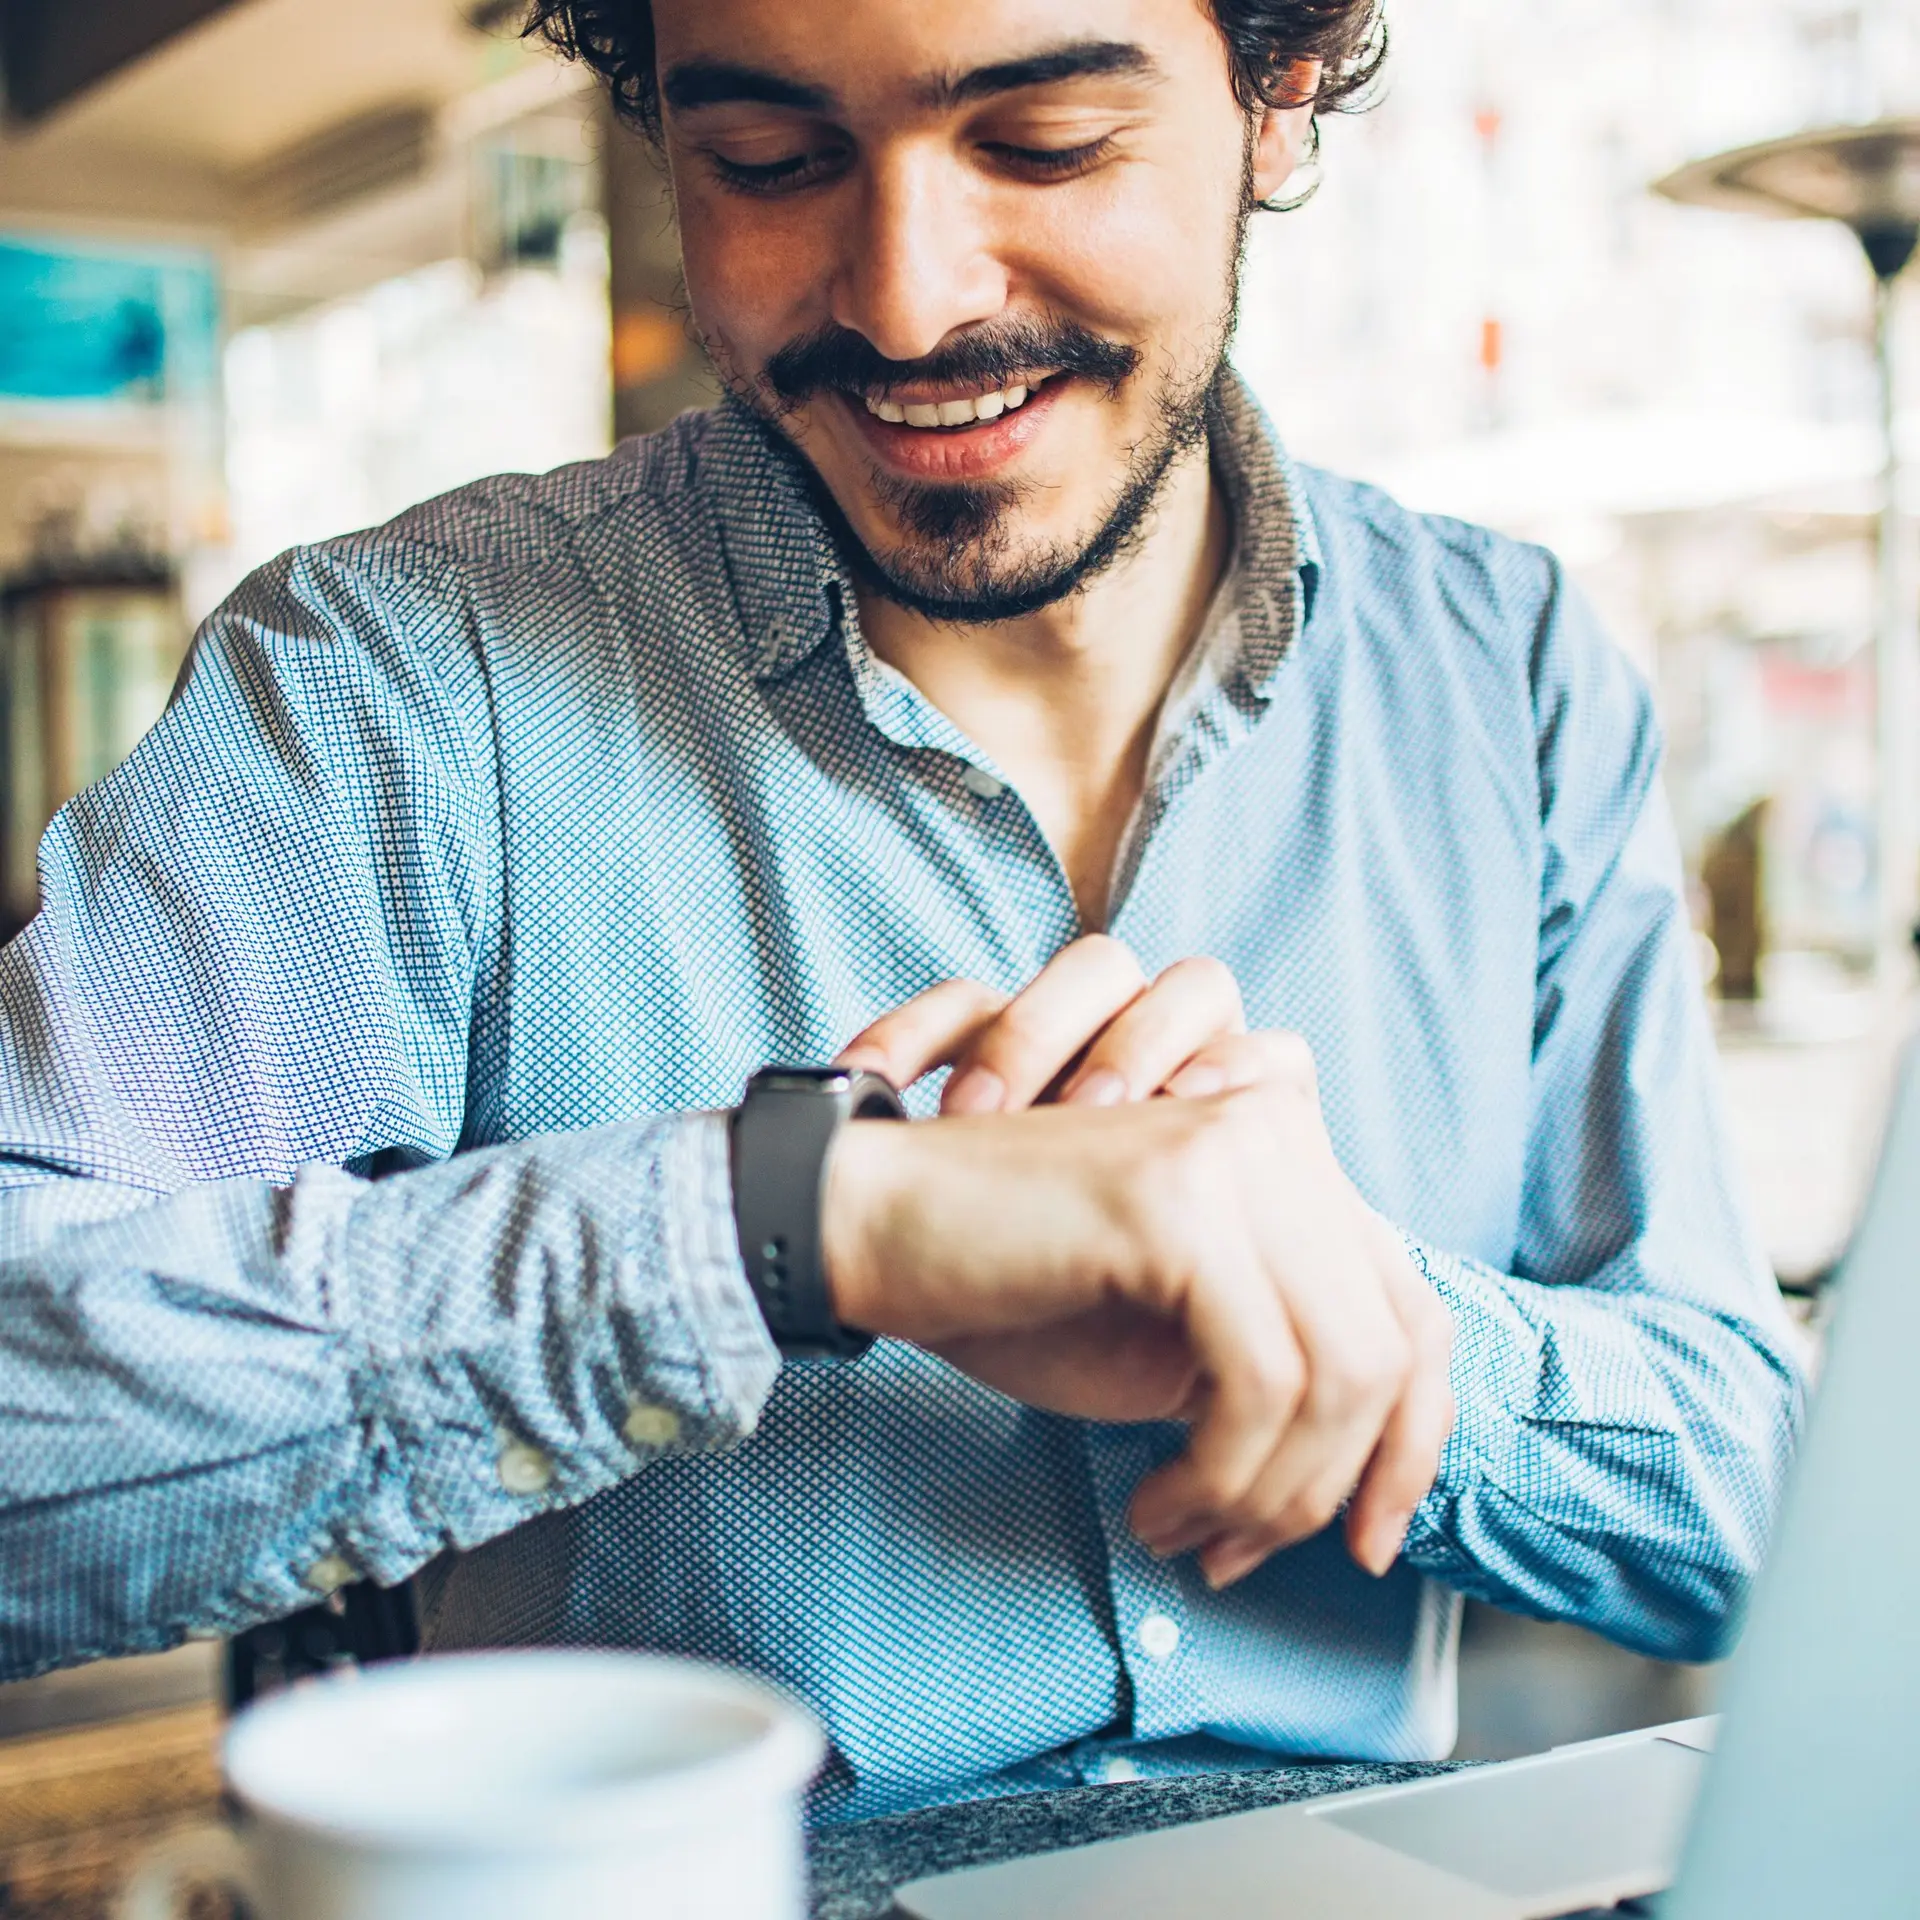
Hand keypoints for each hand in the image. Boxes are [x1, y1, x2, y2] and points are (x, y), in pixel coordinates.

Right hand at [827, 940, 1454, 1583]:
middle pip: (1390, 1351)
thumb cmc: (1009, 1285)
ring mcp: (1235, 1151)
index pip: (1416, 1310)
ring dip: (1264, 1495)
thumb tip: (1366, 1472)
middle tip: (1231, 1553)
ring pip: (1338, 1375)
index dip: (1413, 1443)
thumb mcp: (1173, 1335)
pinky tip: (1152, 1498)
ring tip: (1179, 1530)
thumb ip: (1276, 1364)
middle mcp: (1281, 1130)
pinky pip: (1260, 1379)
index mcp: (1290, 1157)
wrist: (872, 1225)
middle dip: (1323, 1489)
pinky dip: (1220, 1473)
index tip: (1368, 1541)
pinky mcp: (1180, 1198)